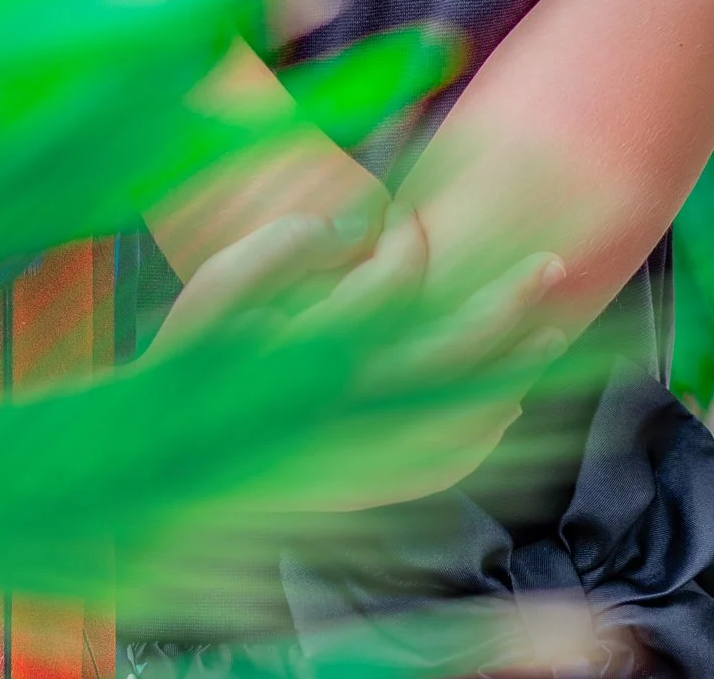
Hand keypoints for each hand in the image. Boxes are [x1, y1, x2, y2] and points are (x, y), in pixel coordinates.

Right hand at [148, 204, 567, 510]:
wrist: (161, 470)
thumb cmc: (184, 368)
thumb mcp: (213, 292)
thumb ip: (274, 250)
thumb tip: (350, 223)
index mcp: (308, 351)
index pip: (389, 285)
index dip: (407, 245)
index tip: (408, 221)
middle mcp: (346, 410)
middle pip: (453, 354)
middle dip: (508, 305)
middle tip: (550, 263)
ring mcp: (362, 458)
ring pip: (462, 418)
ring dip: (513, 372)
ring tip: (552, 331)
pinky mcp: (363, 490)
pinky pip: (443, 469)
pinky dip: (483, 440)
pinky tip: (507, 407)